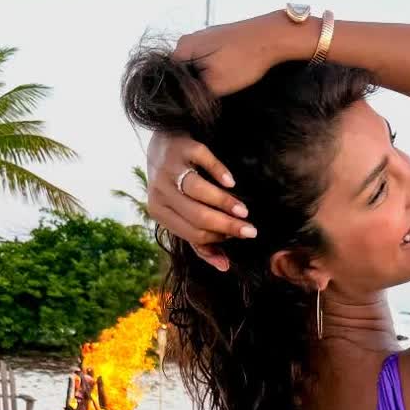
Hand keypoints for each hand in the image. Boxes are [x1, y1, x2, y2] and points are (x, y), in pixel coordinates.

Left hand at [146, 129, 255, 274]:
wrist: (161, 143)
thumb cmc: (176, 185)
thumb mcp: (182, 214)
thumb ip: (201, 242)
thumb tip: (225, 266)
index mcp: (159, 212)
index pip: (193, 233)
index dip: (218, 237)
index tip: (239, 236)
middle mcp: (160, 191)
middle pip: (198, 216)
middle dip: (228, 225)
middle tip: (251, 230)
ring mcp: (168, 168)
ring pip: (200, 192)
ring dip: (226, 203)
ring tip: (244, 211)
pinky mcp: (181, 147)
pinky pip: (203, 161)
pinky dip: (219, 172)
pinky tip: (231, 182)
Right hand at [170, 12, 291, 97]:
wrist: (271, 36)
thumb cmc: (244, 60)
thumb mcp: (216, 85)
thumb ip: (195, 94)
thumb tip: (182, 103)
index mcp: (182, 48)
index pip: (169, 78)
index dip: (182, 94)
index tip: (198, 102)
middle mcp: (188, 39)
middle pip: (183, 71)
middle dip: (195, 85)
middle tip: (213, 95)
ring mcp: (204, 36)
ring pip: (198, 65)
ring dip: (207, 78)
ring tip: (224, 83)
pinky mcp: (218, 37)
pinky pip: (209, 58)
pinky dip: (216, 68)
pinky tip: (230, 73)